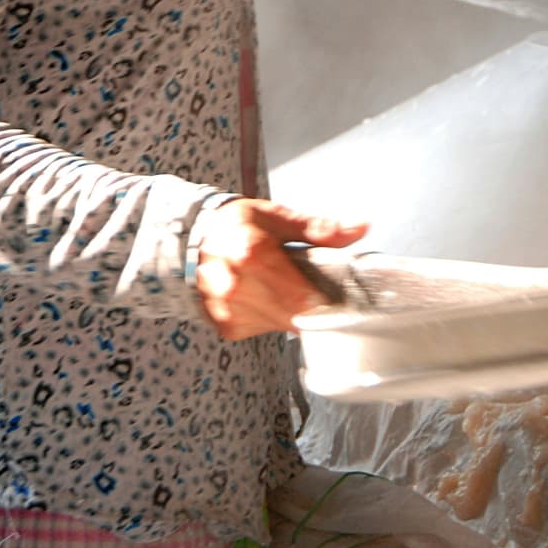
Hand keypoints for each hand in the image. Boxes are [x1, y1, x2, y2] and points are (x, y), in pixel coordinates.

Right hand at [194, 199, 367, 340]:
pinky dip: (270, 316)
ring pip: (282, 325)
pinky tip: (261, 297)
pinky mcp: (227, 327)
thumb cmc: (235, 225)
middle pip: (296, 316)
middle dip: (311, 306)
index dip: (326, 302)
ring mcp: (230, 311)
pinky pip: (264, 329)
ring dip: (290, 312)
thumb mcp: (276, 218)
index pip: (304, 299)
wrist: (188, 239)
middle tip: (310, 288)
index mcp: (252, 255)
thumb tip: (359, 228)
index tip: (336, 297)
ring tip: (279, 286)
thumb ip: (319, 228)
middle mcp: (237, 287)